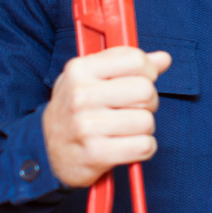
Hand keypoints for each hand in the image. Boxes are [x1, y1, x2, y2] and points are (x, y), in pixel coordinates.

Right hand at [43, 47, 170, 187]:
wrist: (47, 149)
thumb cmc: (75, 109)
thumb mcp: (90, 78)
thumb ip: (126, 64)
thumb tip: (163, 58)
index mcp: (79, 70)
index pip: (135, 60)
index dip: (148, 71)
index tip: (142, 79)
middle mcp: (80, 96)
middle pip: (145, 91)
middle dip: (148, 102)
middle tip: (133, 108)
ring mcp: (86, 126)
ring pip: (146, 121)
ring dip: (144, 128)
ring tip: (126, 129)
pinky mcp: (95, 154)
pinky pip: (144, 146)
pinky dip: (143, 148)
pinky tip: (127, 145)